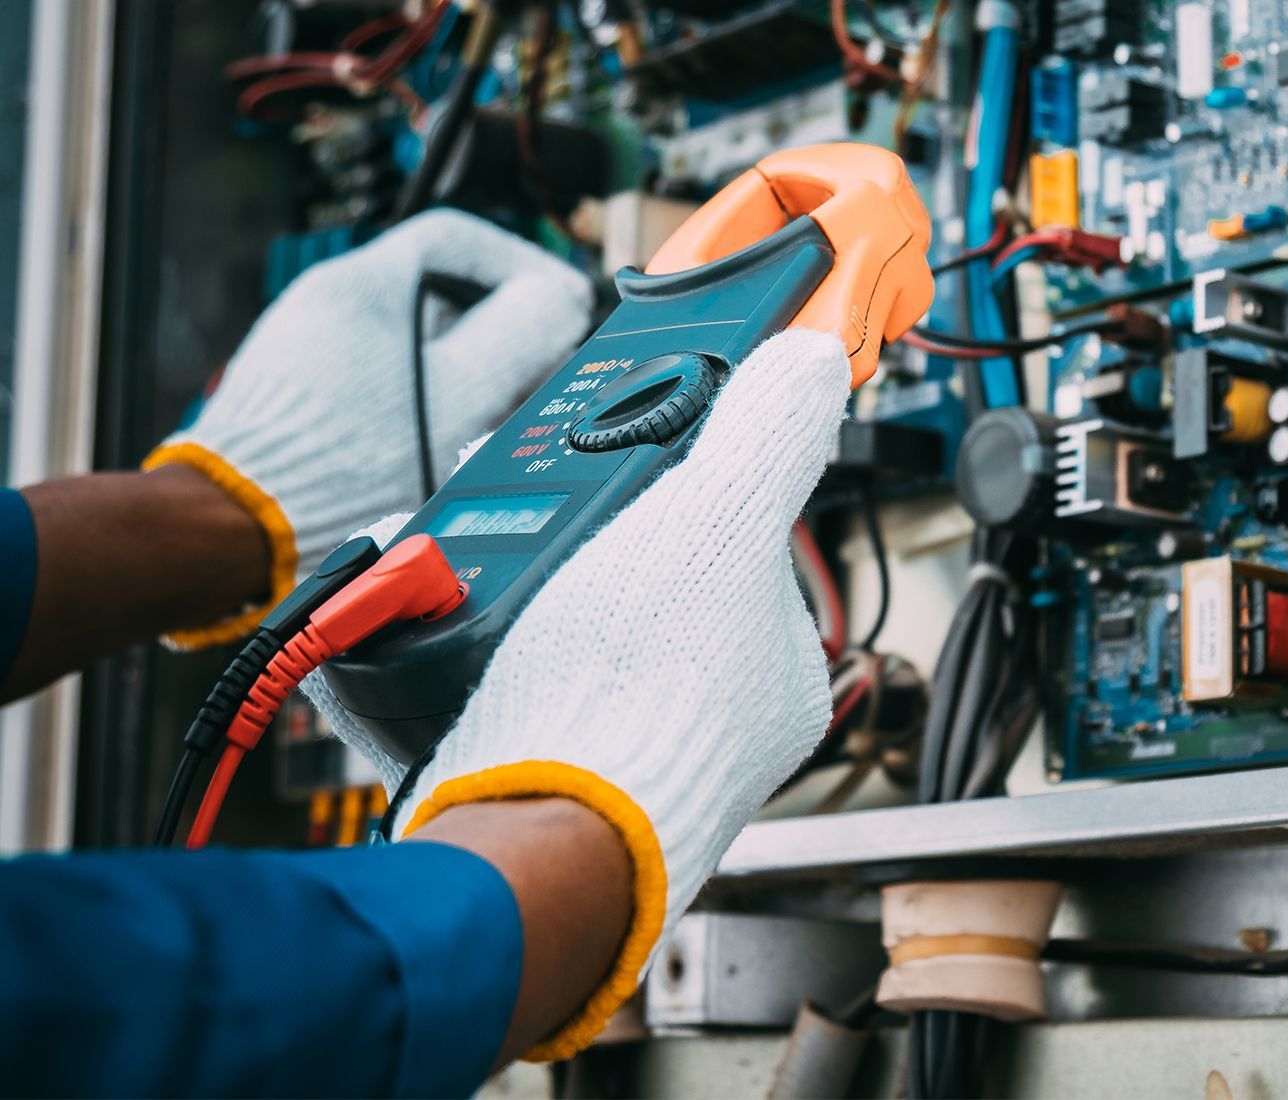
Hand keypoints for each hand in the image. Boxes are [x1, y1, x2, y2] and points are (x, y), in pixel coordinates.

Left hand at [144, 211, 591, 646]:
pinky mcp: (302, 397)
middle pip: (440, 295)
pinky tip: (435, 448)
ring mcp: (309, 350)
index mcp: (364, 283)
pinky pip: (380, 382)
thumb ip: (524, 334)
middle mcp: (329, 304)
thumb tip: (562, 299)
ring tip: (489, 423)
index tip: (555, 304)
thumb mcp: (461, 394)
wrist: (239, 526)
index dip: (520, 264)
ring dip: (464, 375)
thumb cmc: (340, 465)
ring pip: (413, 344)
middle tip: (534, 375)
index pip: (457, 237)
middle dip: (499, 332)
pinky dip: (422, 402)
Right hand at [384, 328, 845, 1058]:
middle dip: (563, 529)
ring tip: (454, 552)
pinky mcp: (527, 774)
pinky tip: (423, 616)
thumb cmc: (633, 694)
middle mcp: (702, 719)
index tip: (615, 457)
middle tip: (510, 492)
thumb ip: (766, 439)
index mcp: (769, 667)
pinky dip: (453, 645)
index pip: (733, 545)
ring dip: (495, 581)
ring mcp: (614, 752)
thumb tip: (814, 365)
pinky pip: (488, 684)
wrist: (523, 832)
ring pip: (554, 631)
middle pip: (632, 582)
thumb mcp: (718, 522)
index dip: (670, 486)